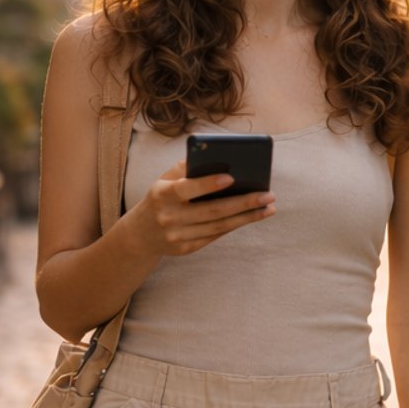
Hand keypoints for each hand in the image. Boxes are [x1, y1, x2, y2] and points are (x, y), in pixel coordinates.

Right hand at [127, 161, 274, 256]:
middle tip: (268, 195)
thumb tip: (220, 159)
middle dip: (243, 203)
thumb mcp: (165, 179)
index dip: (208, 184)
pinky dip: (235, 225)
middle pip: (211, 211)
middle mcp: (168, 217)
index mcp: (161, 195)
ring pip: (218, 227)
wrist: (139, 234)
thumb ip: (187, 168)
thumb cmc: (161, 197)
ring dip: (247, 217)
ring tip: (269, 208)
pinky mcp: (186, 249)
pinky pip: (215, 236)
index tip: (232, 177)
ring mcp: (176, 237)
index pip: (186, 189)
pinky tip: (253, 216)